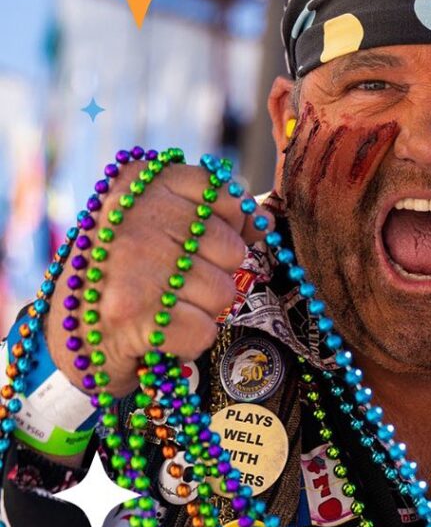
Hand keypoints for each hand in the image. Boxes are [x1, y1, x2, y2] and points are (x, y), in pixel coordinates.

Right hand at [44, 160, 274, 398]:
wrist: (71, 337)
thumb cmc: (126, 276)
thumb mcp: (159, 227)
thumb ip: (213, 215)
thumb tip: (262, 217)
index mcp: (138, 185)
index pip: (224, 195)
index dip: (226, 228)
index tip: (196, 244)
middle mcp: (133, 219)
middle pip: (230, 250)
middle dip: (214, 275)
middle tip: (172, 284)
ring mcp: (133, 268)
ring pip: (223, 293)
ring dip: (202, 311)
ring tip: (163, 308)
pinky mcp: (135, 318)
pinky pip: (205, 331)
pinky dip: (189, 341)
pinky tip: (159, 333)